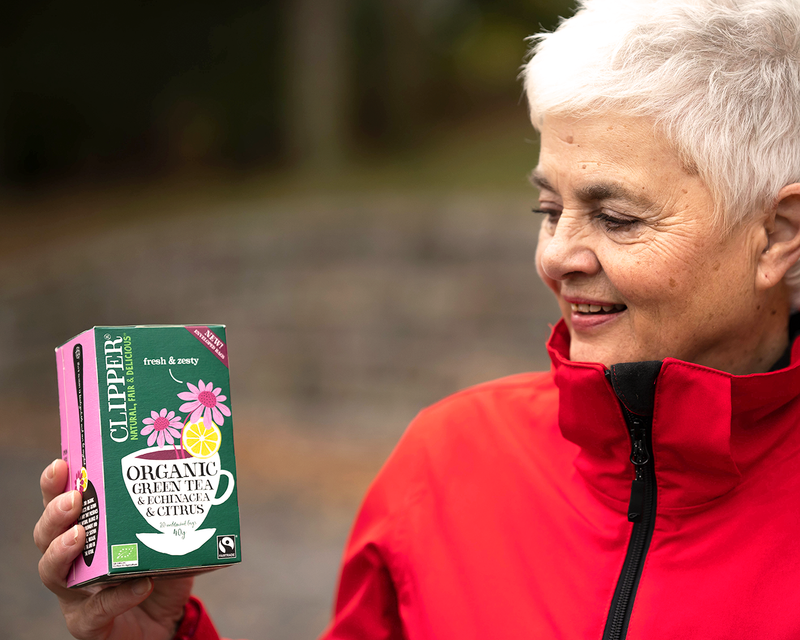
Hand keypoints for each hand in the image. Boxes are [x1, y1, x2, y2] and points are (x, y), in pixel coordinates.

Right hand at [34, 459, 193, 639]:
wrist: (166, 622)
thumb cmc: (160, 571)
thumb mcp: (166, 538)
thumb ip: (169, 517)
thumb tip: (192, 477)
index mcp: (86, 532)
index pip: (61, 504)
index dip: (55, 485)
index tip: (62, 463)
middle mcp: (71, 561)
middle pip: (45, 535)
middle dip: (55, 515)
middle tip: (74, 499)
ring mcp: (75, 595)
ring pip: (52, 573)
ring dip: (63, 551)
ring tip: (80, 535)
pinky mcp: (88, 625)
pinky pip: (95, 612)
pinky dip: (118, 597)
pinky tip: (140, 584)